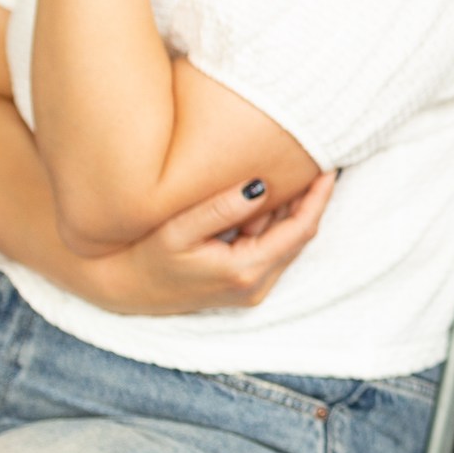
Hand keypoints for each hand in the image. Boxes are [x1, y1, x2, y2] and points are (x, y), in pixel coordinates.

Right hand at [71, 171, 335, 313]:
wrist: (123, 289)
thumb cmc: (146, 256)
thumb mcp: (178, 229)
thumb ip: (220, 208)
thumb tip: (261, 185)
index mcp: (245, 270)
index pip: (299, 230)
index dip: (318, 197)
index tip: (330, 168)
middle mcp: (255, 285)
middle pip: (299, 236)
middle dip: (311, 200)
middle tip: (321, 163)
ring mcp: (252, 289)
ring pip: (286, 242)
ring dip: (293, 210)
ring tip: (302, 173)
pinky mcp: (244, 286)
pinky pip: (271, 249)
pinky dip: (274, 223)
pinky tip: (271, 196)